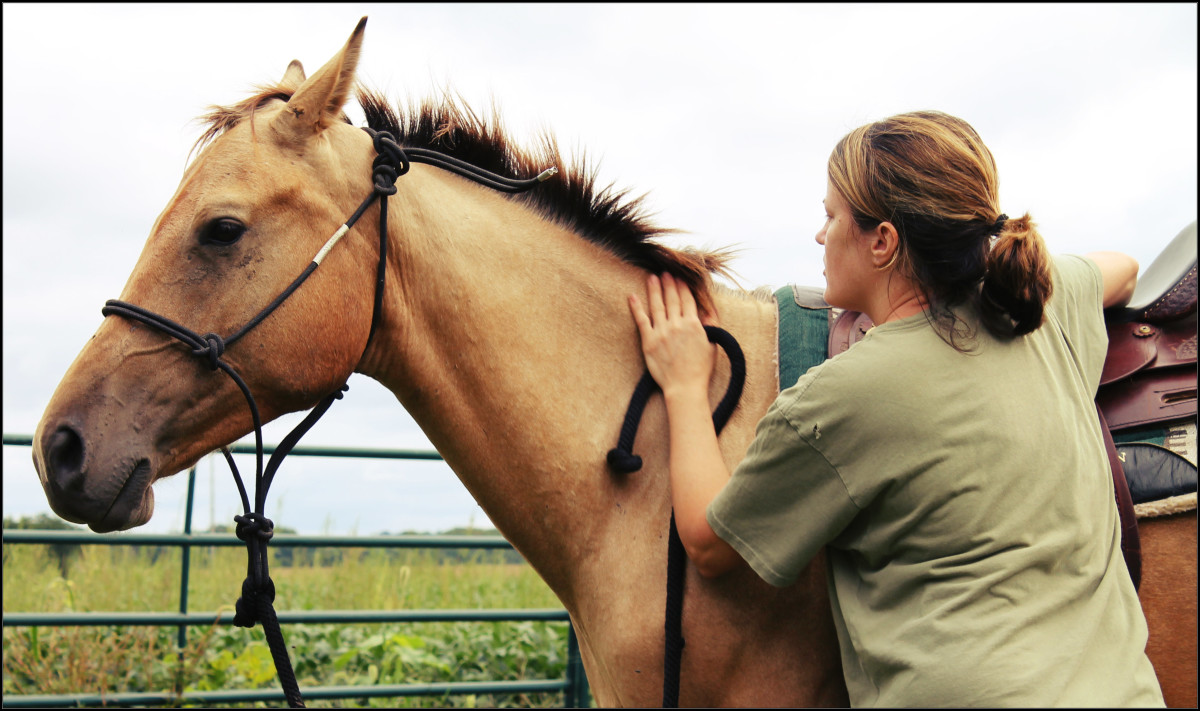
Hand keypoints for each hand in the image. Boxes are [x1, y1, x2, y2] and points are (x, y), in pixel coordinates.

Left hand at [628, 273, 715, 399]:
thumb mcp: (713, 345)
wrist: (685, 387)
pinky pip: (641, 320)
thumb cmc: (701, 370)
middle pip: (672, 299)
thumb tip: (709, 310)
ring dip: (654, 290)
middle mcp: (676, 324)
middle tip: (665, 272)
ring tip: (652, 278)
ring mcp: (661, 332)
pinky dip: (636, 307)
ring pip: (657, 305)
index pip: (687, 300)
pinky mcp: (649, 341)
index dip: (683, 287)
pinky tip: (632, 296)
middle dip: (669, 284)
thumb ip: (712, 325)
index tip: (680, 277)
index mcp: (693, 324)